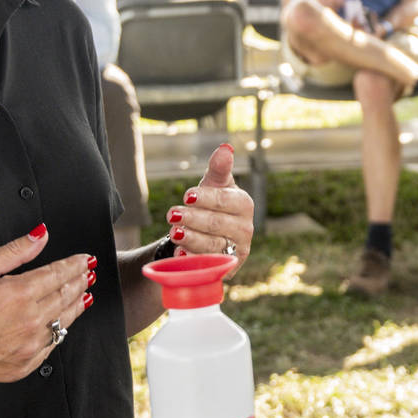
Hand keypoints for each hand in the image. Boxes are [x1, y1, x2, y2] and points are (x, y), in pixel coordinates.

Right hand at [0, 225, 93, 386]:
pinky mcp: (23, 366)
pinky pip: (51, 346)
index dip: (74, 265)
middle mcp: (29, 320)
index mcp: (19, 293)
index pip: (58, 274)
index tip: (84, 259)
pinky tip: (62, 323)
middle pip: (66, 296)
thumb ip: (15, 251)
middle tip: (88, 273)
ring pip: (64, 322)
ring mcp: (28, 347)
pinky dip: (60, 331)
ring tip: (84, 294)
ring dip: (77, 305)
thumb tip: (41, 235)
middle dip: (79, 282)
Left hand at [167, 142, 254, 268]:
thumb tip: (226, 148)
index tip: (187, 195)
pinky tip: (180, 255)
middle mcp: (245, 229)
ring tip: (174, 232)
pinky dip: (193, 261)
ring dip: (190, 239)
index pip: (226, 201)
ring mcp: (236, 250)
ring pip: (212, 246)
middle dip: (193, 219)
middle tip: (173, 214)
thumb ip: (218, 168)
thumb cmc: (213, 203)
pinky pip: (208, 266)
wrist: (210, 233)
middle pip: (217, 224)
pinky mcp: (226, 268)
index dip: (206, 198)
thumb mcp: (214, 184)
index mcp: (244, 204)